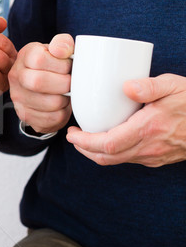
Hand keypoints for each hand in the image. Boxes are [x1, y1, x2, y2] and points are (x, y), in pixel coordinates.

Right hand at [8, 34, 73, 133]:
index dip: (61, 64)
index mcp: (24, 56)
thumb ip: (63, 43)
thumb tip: (60, 50)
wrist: (42, 85)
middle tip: (70, 82)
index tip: (67, 66)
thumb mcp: (58, 50)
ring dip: (65, 99)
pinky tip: (61, 105)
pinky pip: (52, 118)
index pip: (39, 59)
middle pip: (38, 82)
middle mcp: (16, 76)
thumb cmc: (53, 66)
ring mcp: (18, 98)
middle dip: (64, 83)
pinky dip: (63, 113)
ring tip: (65, 93)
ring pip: (50, 103)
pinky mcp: (26, 115)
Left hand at [66, 74, 185, 166]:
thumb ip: (150, 86)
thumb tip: (126, 87)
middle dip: (84, 149)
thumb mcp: (174, 85)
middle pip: (106, 157)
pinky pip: (128, 159)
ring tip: (84, 138)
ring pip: (116, 161)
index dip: (84, 142)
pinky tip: (107, 139)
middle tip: (72, 136)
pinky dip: (111, 153)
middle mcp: (148, 148)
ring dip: (96, 152)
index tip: (71, 132)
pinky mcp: (157, 159)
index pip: (107, 144)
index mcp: (148, 129)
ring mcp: (153, 156)